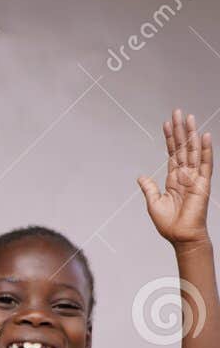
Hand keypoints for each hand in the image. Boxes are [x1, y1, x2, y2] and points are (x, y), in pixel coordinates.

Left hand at [140, 109, 211, 246]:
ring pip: (193, 151)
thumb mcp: (153, 203)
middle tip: (177, 111)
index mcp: (173, 178)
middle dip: (179, 130)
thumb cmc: (169, 223)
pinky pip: (206, 163)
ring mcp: (195, 177)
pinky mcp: (204, 183)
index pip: (172, 153)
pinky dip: (205, 149)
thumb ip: (149, 188)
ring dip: (190, 134)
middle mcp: (185, 175)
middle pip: (183, 147)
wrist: (181, 236)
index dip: (169, 138)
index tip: (167, 123)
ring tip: (189, 117)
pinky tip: (204, 136)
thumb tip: (141, 177)